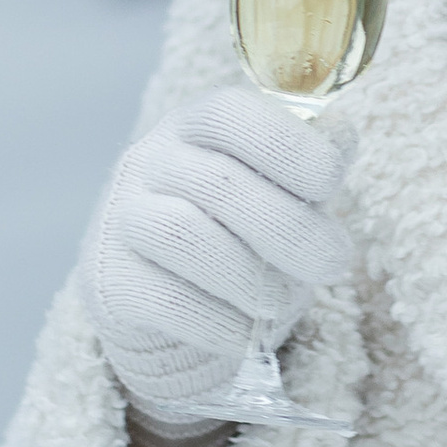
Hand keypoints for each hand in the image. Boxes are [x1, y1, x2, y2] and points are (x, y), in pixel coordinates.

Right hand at [83, 89, 354, 434]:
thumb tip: (336, 140)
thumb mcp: (280, 187)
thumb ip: (312, 159)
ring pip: (184, 236)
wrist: (169, 306)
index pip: (230, 113)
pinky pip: (165, 299)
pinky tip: (246, 333)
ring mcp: (120, 219)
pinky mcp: (110, 281)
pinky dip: (221, 322)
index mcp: (196, 125)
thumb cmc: (240, 232)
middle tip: (330, 263)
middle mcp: (150, 161)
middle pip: (219, 183)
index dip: (290, 146)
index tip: (329, 185)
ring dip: (252, 278)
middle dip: (293, 231)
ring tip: (282, 302)